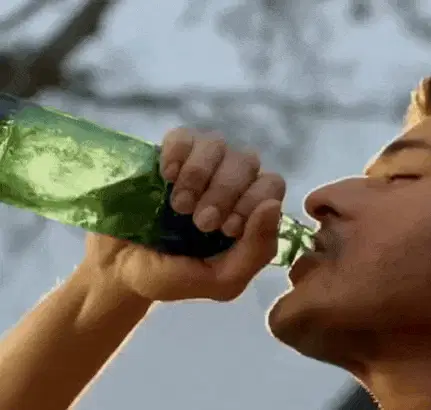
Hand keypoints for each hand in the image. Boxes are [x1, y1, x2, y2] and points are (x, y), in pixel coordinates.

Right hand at [78, 128, 285, 301]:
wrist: (117, 270)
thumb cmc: (173, 276)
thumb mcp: (219, 281)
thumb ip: (255, 252)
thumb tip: (273, 206)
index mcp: (249, 210)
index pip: (272, 185)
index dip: (253, 202)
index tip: (225, 229)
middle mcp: (230, 181)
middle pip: (247, 162)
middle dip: (224, 192)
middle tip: (200, 222)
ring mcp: (200, 164)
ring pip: (217, 145)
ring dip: (199, 176)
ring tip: (179, 206)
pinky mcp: (169, 153)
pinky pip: (183, 136)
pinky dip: (177, 154)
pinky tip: (167, 178)